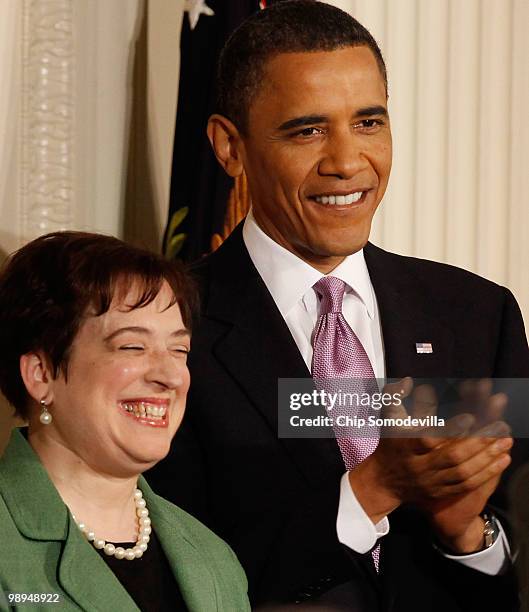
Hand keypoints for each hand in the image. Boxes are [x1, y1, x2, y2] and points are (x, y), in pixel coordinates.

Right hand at [348, 378, 511, 550]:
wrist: (383, 482)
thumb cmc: (389, 444)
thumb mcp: (386, 417)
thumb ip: (395, 395)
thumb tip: (408, 380)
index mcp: (404, 446)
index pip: (427, 438)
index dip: (449, 429)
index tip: (470, 417)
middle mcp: (417, 466)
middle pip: (451, 456)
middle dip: (478, 442)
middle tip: (500, 427)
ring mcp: (430, 482)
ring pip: (463, 472)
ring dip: (487, 457)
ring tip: (506, 440)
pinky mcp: (440, 492)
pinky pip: (467, 485)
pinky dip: (487, 472)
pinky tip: (502, 459)